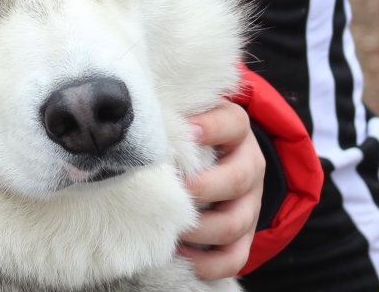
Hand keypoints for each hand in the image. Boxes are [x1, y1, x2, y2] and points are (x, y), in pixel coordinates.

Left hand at [178, 100, 264, 279]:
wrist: (217, 159)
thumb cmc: (185, 133)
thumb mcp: (183, 115)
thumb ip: (167, 114)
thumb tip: (128, 121)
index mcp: (235, 130)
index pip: (233, 123)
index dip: (211, 128)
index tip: (185, 132)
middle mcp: (249, 166)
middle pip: (238, 178)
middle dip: (200, 188)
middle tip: (166, 191)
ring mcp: (250, 203)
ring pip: (236, 223)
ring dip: (199, 230)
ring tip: (167, 226)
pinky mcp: (245, 236)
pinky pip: (235, 258)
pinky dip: (207, 263)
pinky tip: (177, 254)